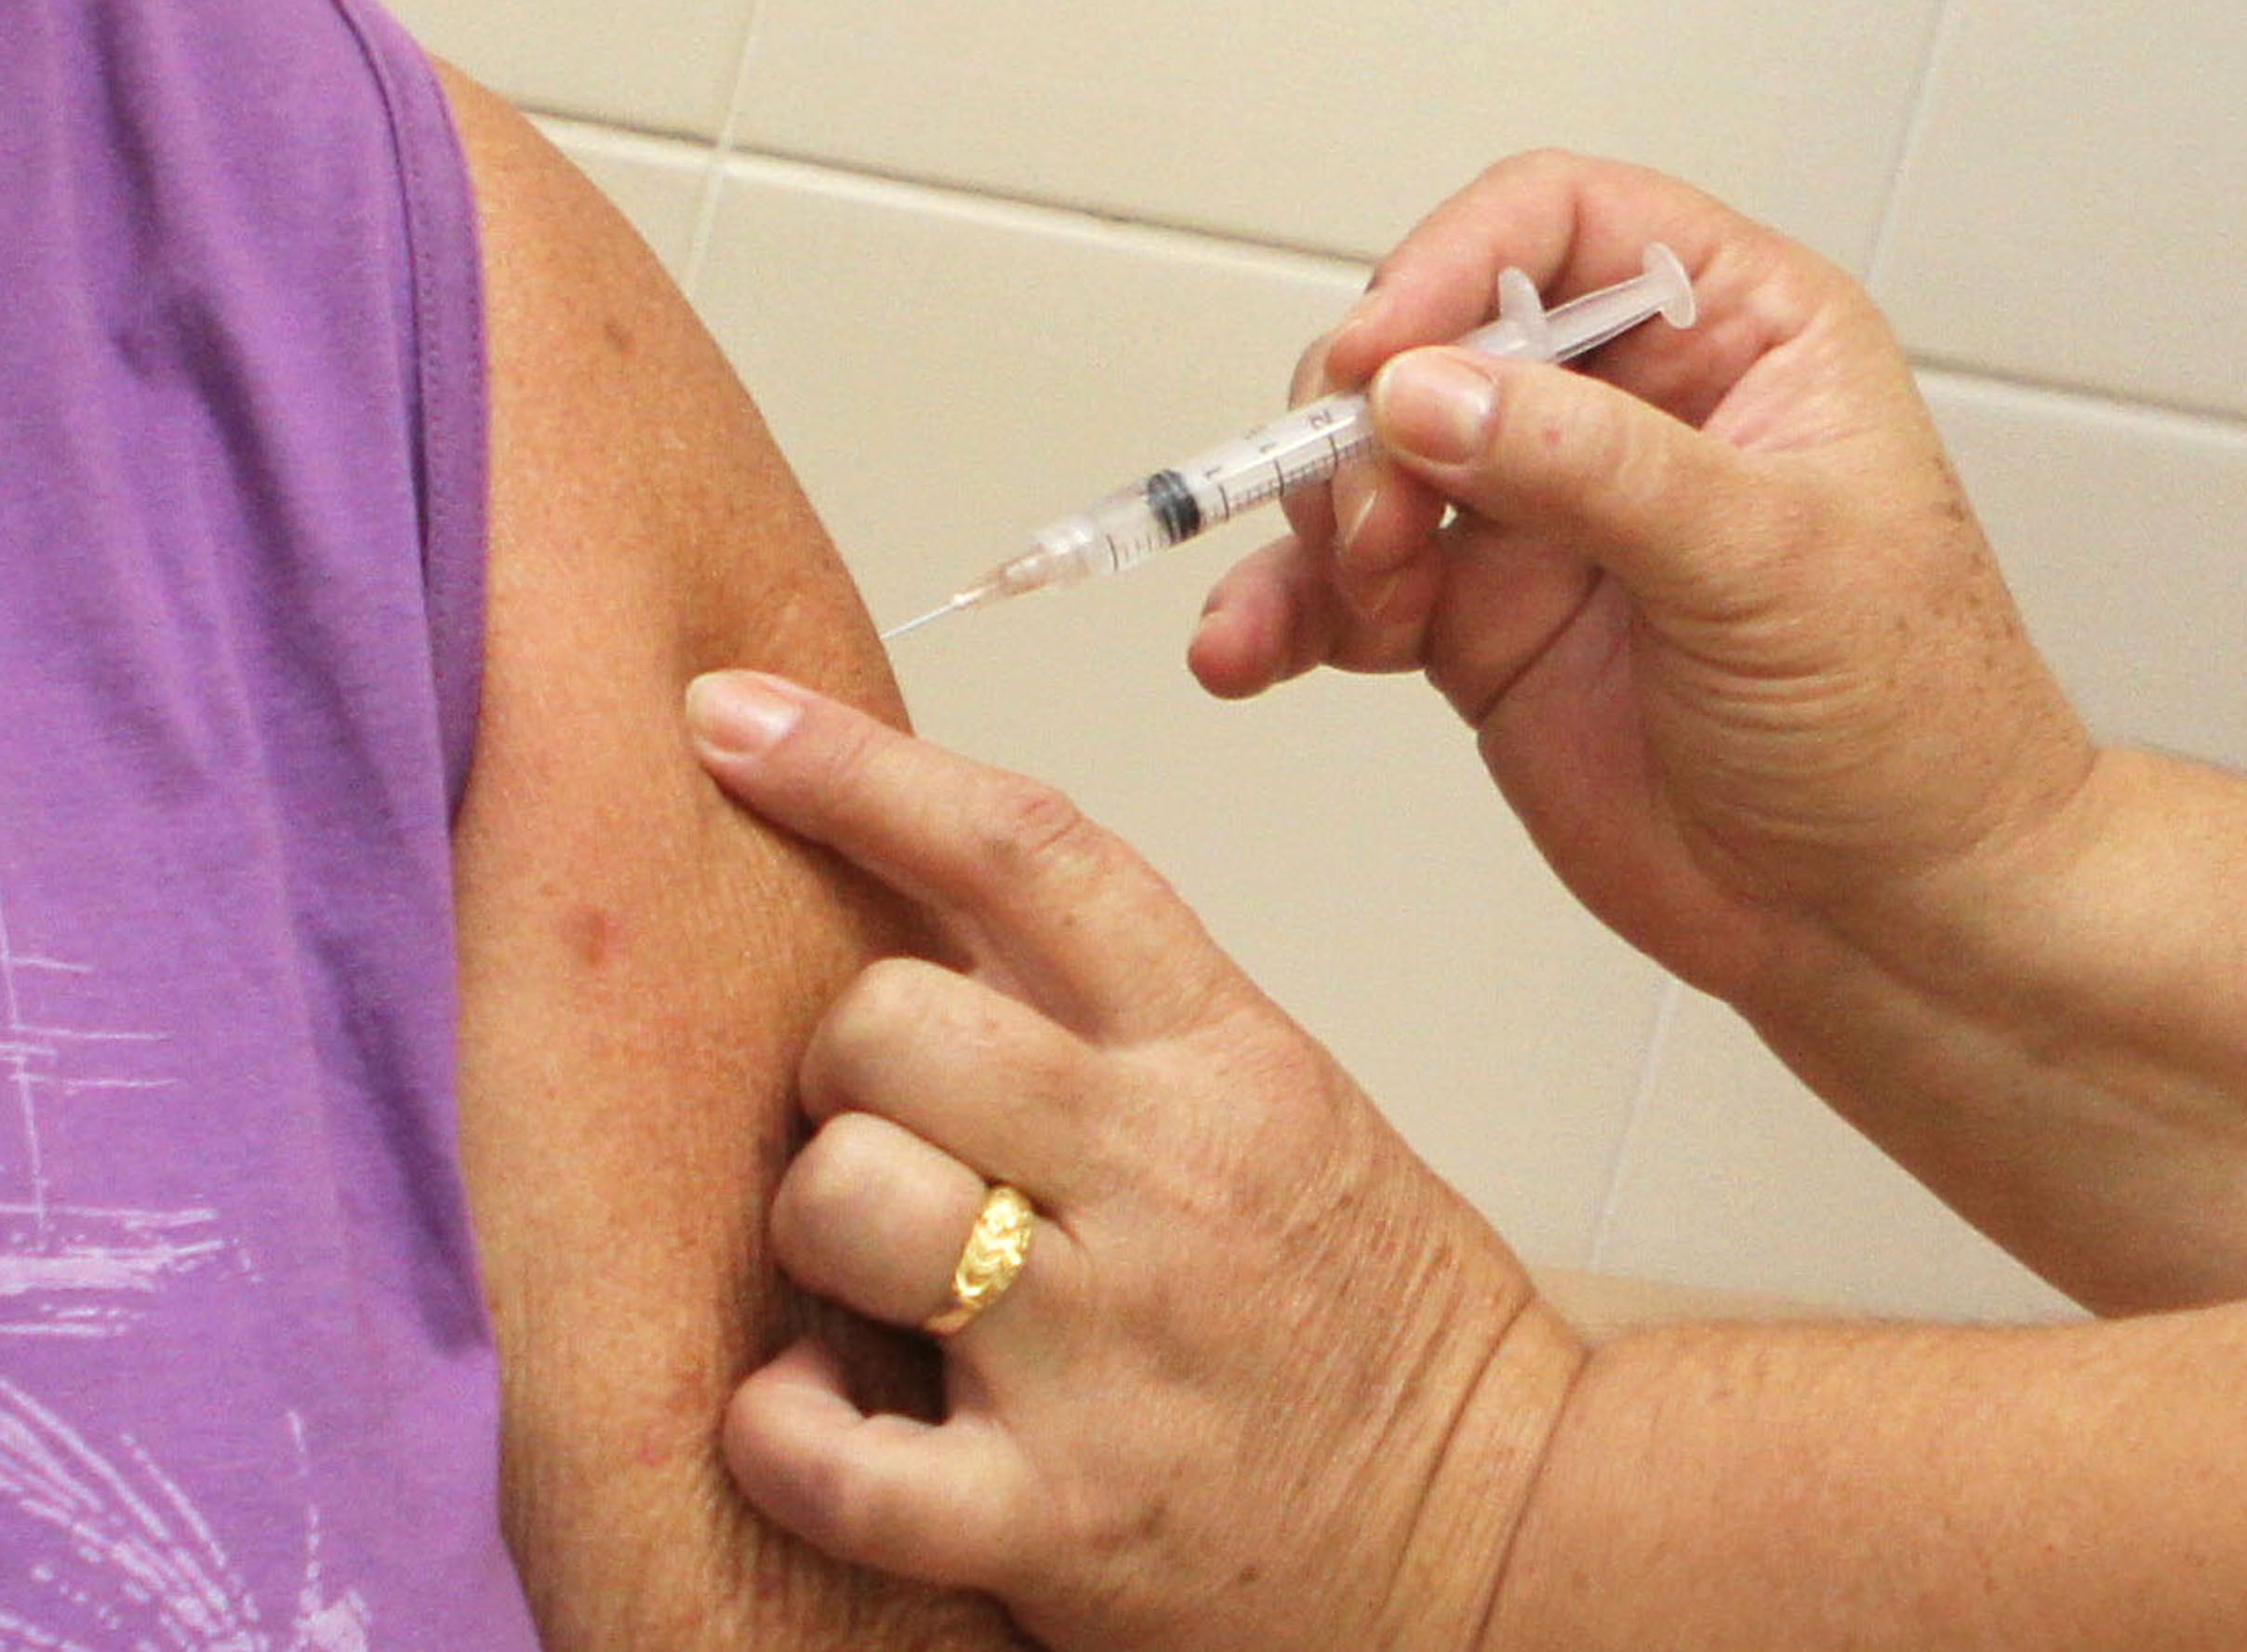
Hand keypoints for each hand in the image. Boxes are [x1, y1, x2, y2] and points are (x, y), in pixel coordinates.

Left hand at [687, 671, 1579, 1651]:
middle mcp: (1162, 1178)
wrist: (1510, 1530)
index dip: (861, 767)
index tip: (736, 716)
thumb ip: (1115, 1014)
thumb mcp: (1280, 1100)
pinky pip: (825, 1453)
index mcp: (1223, 1055)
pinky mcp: (1055, 1520)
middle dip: (838, 1065)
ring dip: (816, 1231)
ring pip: (842, 1200)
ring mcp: (1105, 1352)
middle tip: (882, 1128)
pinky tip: (821, 1416)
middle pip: (885, 1023)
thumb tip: (911, 918)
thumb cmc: (1378, 1312)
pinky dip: (780, 1431)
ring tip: (875, 1278)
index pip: (1033, 852)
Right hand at [1189, 152, 2093, 998]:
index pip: (1558, 228)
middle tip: (1367, 516)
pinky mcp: (1478, 633)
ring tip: (1346, 603)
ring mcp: (1539, 527)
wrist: (1881, 913)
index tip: (1379, 358)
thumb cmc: (1904, 722)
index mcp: (1731, 339)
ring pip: (1370, 471)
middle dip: (1368, 422)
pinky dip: (1282, 618)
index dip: (1450, 267)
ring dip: (1318, 526)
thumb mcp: (1767, 564)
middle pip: (1434, 344)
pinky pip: (1348, 598)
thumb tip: (1425, 393)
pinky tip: (1242, 651)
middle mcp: (1620, 415)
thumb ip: (1591, 468)